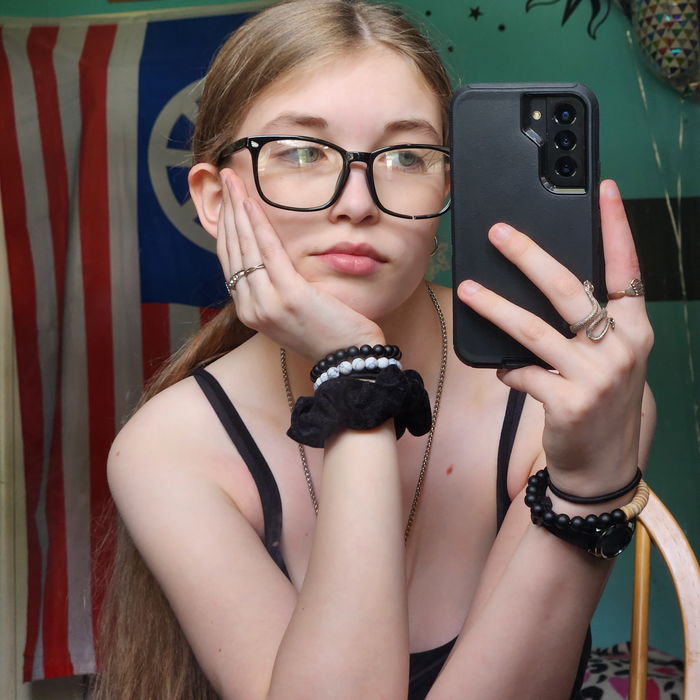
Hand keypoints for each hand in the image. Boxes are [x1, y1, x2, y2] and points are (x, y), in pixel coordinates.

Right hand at [217, 169, 384, 363]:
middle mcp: (251, 309)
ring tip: (233, 180)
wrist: (349, 361)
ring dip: (237, 209)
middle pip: (231, 250)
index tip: (226, 200)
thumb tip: (270, 260)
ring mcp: (267, 304)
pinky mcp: (289, 296)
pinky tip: (250, 201)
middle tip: (225, 178)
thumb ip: (277, 287)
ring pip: (244, 246)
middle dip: (226, 211)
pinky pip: (268, 252)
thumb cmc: (328, 333)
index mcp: (250, 311)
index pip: (230, 261)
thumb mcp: (294, 311)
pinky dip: (257, 223)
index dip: (226, 227)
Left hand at [456, 180, 653, 494]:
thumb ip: (588, 325)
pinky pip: (524, 373)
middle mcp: (621, 347)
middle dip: (529, 256)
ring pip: (534, 329)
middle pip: (568, 288)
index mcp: (635, 328)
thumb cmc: (601, 401)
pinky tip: (502, 369)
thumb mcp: (609, 359)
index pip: (627, 267)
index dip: (616, 226)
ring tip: (468, 290)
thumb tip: (539, 289)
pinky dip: (507, 369)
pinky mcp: (570, 403)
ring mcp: (596, 376)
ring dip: (495, 307)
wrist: (603, 463)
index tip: (604, 190)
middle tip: (498, 233)